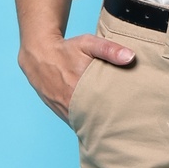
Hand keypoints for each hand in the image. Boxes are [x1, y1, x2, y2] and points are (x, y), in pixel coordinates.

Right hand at [19, 32, 135, 122]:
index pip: (105, 110)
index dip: (118, 113)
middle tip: (125, 121)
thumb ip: (109, 50)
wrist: (38, 55)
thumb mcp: (88, 44)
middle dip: (109, 121)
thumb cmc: (66, 49)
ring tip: (112, 123)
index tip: (130, 114)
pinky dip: (85, 121)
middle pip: (96, 120)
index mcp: (80, 90)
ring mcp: (63, 110)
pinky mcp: (59, 111)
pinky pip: (75, 121)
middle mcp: (70, 104)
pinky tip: (96, 118)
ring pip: (84, 123)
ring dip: (96, 123)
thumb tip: (130, 57)